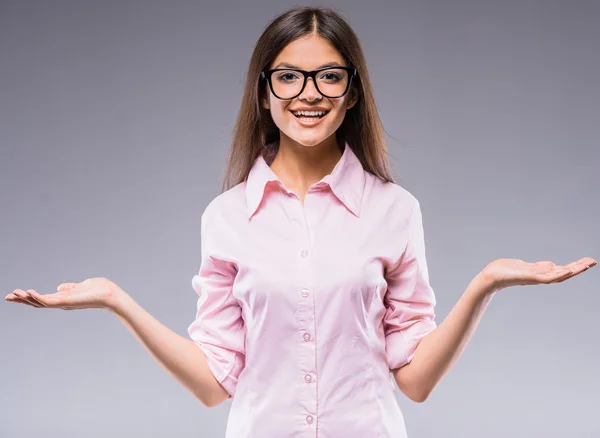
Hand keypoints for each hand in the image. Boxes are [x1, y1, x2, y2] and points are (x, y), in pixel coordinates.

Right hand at [4, 277, 124, 310]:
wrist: (111, 295)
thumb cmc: (100, 290)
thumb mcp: (81, 286)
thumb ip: (70, 287)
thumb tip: (59, 287)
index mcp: (63, 299)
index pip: (42, 299)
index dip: (29, 297)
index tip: (16, 294)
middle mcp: (61, 303)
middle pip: (37, 303)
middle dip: (22, 300)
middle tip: (7, 297)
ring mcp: (63, 303)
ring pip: (40, 303)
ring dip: (26, 299)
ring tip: (12, 294)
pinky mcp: (67, 302)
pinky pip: (48, 301)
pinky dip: (37, 297)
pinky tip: (28, 292)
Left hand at [481, 257, 596, 290]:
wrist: (490, 278)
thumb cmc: (503, 271)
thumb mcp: (524, 266)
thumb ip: (538, 266)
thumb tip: (552, 264)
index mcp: (539, 273)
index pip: (560, 270)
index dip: (574, 266)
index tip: (586, 261)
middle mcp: (540, 277)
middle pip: (563, 272)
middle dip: (578, 267)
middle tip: (593, 261)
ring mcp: (536, 278)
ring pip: (559, 275)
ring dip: (573, 270)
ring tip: (586, 264)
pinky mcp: (529, 278)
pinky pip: (547, 277)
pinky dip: (558, 274)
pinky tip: (567, 270)